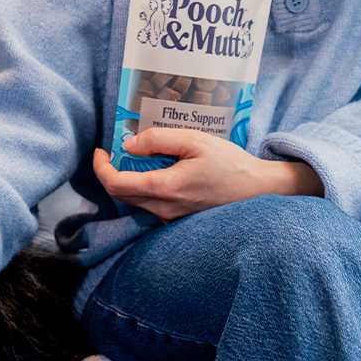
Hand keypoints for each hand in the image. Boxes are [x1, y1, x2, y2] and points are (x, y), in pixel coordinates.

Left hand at [95, 127, 320, 222]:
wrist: (259, 191)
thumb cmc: (230, 164)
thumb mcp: (195, 140)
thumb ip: (158, 139)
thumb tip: (129, 144)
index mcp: (165, 189)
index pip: (115, 184)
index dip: (101, 167)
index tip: (102, 151)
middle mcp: (163, 210)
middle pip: (120, 195)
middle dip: (113, 171)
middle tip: (121, 150)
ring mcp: (170, 220)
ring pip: (134, 202)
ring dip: (129, 181)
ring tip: (144, 159)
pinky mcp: (177, 222)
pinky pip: (150, 207)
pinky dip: (145, 189)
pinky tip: (161, 173)